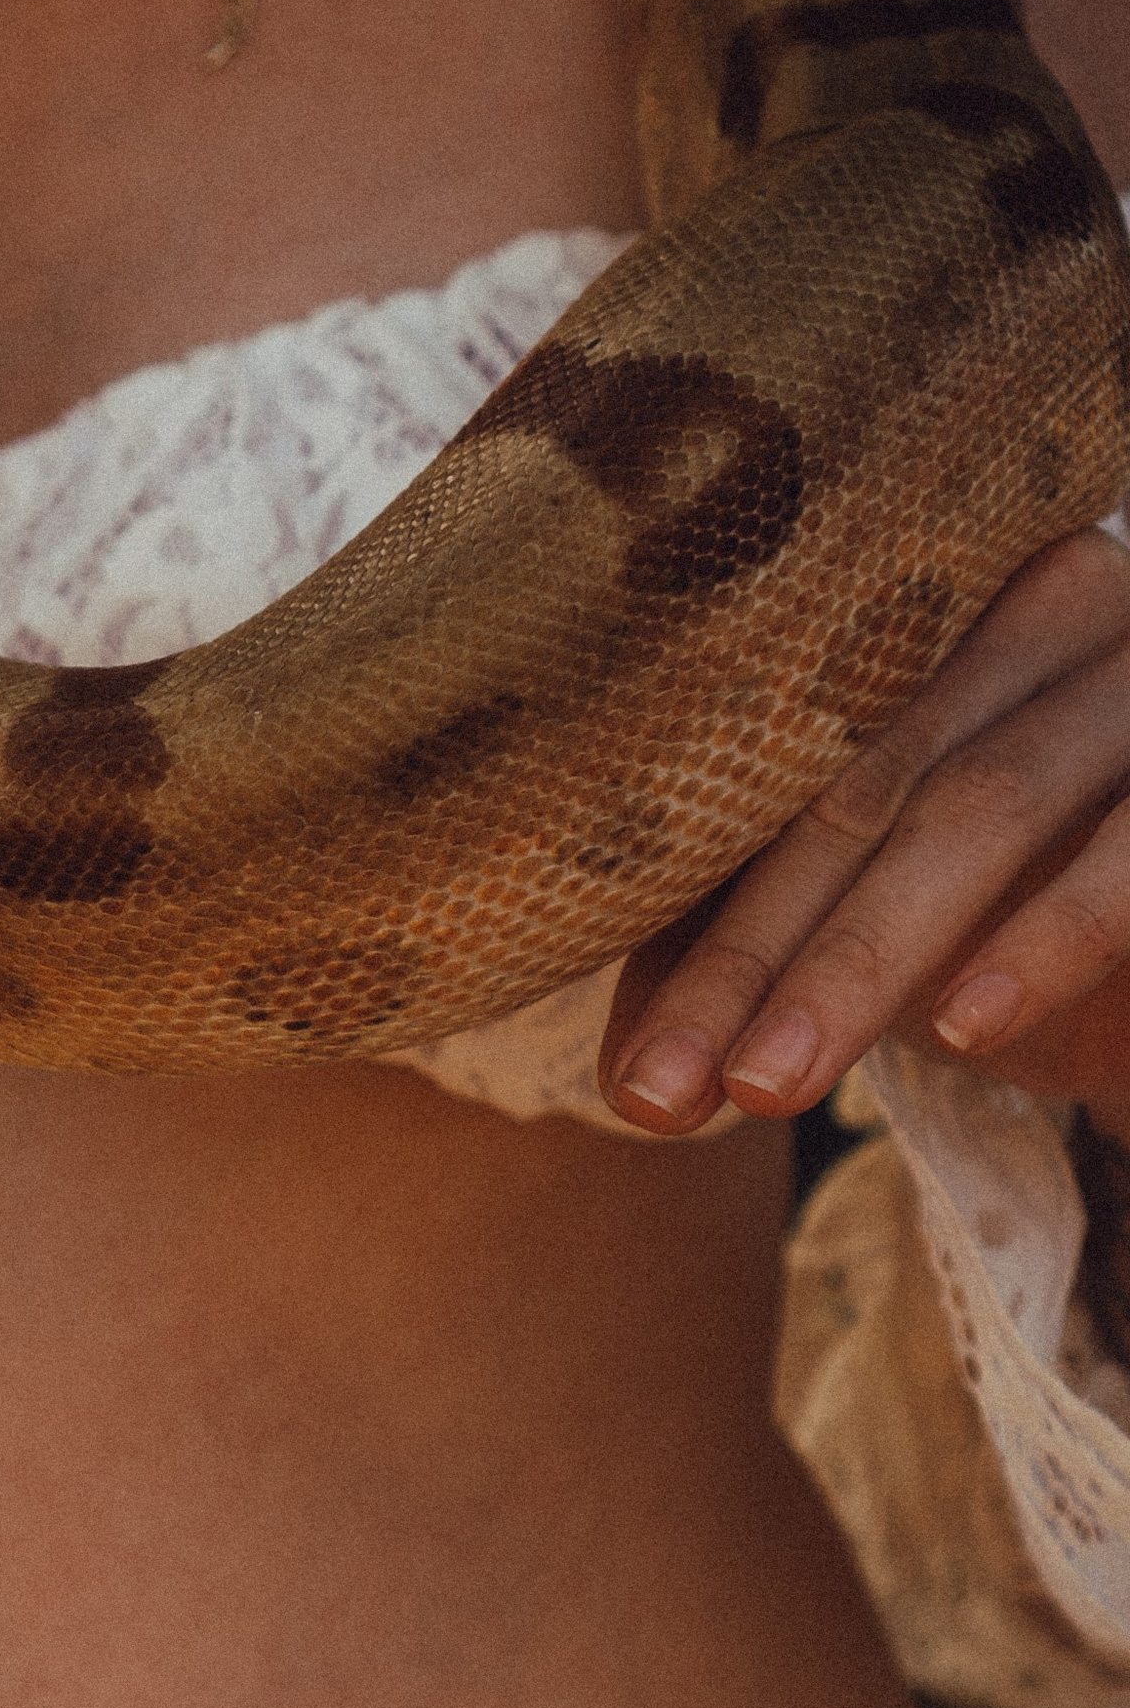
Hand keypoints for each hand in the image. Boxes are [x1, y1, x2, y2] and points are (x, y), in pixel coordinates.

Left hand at [602, 527, 1129, 1147]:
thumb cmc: (1025, 899)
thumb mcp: (886, 919)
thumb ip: (761, 949)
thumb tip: (634, 1077)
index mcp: (914, 625)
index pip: (768, 777)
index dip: (687, 926)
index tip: (628, 1078)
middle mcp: (1021, 613)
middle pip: (850, 789)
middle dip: (747, 957)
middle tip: (663, 1093)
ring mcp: (1122, 675)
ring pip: (978, 807)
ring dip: (863, 957)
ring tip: (770, 1082)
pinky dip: (1050, 934)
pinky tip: (968, 1022)